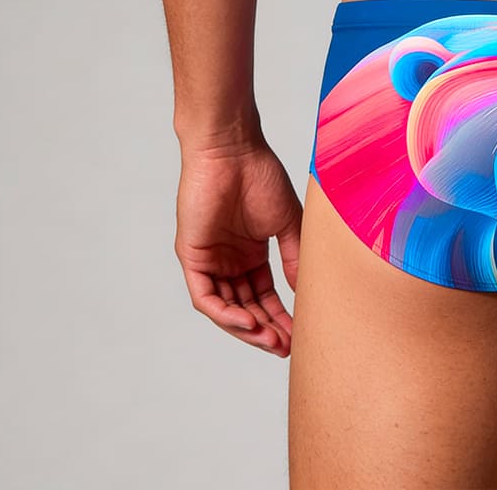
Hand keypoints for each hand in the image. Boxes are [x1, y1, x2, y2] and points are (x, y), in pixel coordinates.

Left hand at [174, 138, 302, 357]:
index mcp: (250, 253)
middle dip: (266, 330)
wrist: (232, 149)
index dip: (281, 316)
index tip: (300, 334)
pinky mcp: (192, 257)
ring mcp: (209, 260)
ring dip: (247, 328)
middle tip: (287, 347)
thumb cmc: (259, 175)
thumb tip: (304, 291)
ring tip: (272, 341)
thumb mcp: (286, 222)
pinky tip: (248, 322)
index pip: (264, 296)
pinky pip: (206, 297)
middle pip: (246, 307)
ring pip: (226, 308)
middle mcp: (228, 261)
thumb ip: (293, 256)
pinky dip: (225, 314)